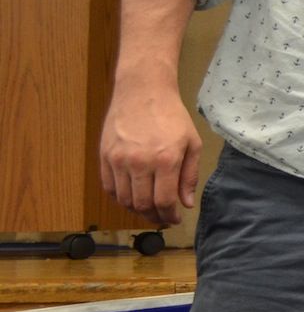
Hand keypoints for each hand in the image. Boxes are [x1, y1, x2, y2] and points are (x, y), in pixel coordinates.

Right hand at [99, 79, 202, 225]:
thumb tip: (186, 203)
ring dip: (136, 210)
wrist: (143, 91)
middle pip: (142, 204)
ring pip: (124, 199)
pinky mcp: (104, 156)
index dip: (169, 216)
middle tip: (161, 218)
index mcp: (165, 160)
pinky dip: (119, 198)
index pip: (164, 201)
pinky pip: (108, 187)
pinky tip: (131, 197)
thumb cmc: (172, 116)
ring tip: (148, 209)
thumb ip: (189, 175)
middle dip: (153, 217)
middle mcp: (139, 163)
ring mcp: (118, 160)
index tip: (174, 219)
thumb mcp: (192, 143)